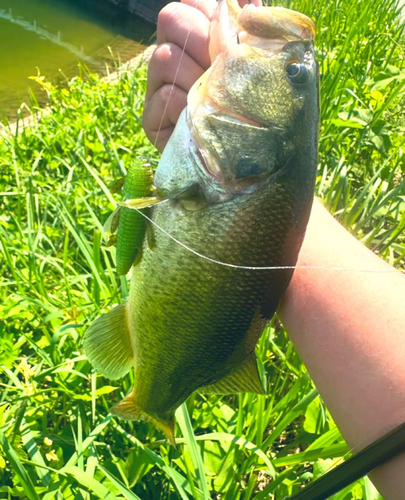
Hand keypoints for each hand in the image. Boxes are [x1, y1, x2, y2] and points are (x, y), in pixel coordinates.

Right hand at [142, 0, 261, 151]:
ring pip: (165, 56)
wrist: (246, 164)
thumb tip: (250, 4)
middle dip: (202, 38)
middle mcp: (174, 57)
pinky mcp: (152, 118)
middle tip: (222, 66)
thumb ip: (252, 33)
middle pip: (171, 18)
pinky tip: (201, 120)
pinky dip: (189, 107)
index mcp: (197, 40)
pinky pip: (166, 96)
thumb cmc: (256, 111)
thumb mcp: (261, 68)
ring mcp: (158, 87)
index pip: (190, 1)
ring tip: (215, 99)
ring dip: (196, 76)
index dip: (210, 8)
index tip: (234, 28)